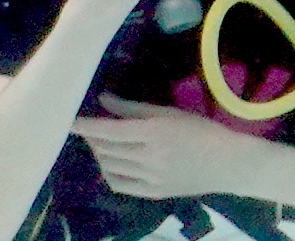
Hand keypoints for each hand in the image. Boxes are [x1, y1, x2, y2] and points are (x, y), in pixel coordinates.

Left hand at [72, 93, 242, 198]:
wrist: (225, 163)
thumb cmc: (199, 130)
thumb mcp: (167, 112)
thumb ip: (132, 108)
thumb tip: (103, 99)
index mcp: (153, 132)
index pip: (109, 130)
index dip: (86, 125)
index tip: (68, 119)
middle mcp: (148, 157)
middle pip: (107, 149)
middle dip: (92, 137)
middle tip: (86, 125)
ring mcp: (150, 179)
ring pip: (111, 167)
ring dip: (99, 153)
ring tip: (98, 142)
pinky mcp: (153, 194)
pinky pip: (121, 185)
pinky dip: (109, 173)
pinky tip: (109, 162)